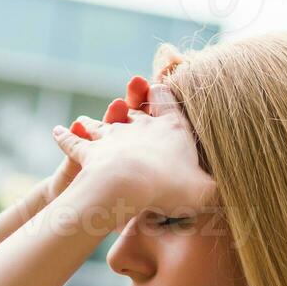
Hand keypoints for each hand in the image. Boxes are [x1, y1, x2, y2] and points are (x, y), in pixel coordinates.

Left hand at [51, 80, 214, 218]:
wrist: (128, 185)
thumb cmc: (171, 186)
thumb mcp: (205, 192)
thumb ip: (216, 192)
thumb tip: (229, 196)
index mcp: (171, 129)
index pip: (168, 103)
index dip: (164, 96)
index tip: (158, 89)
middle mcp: (141, 126)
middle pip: (133, 113)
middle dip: (129, 110)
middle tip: (123, 108)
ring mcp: (112, 137)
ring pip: (102, 124)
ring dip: (95, 123)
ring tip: (86, 121)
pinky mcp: (89, 151)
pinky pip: (74, 141)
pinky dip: (65, 136)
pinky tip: (57, 131)